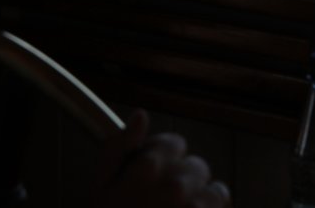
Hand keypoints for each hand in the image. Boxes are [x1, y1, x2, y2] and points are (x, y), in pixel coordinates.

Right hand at [92, 109, 229, 207]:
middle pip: (197, 166)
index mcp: (147, 169)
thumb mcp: (100, 184)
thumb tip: (140, 116)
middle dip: (183, 181)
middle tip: (162, 204)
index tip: (153, 175)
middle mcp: (174, 185)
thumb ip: (118, 145)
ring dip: (201, 200)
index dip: (164, 158)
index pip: (175, 143)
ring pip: (214, 189)